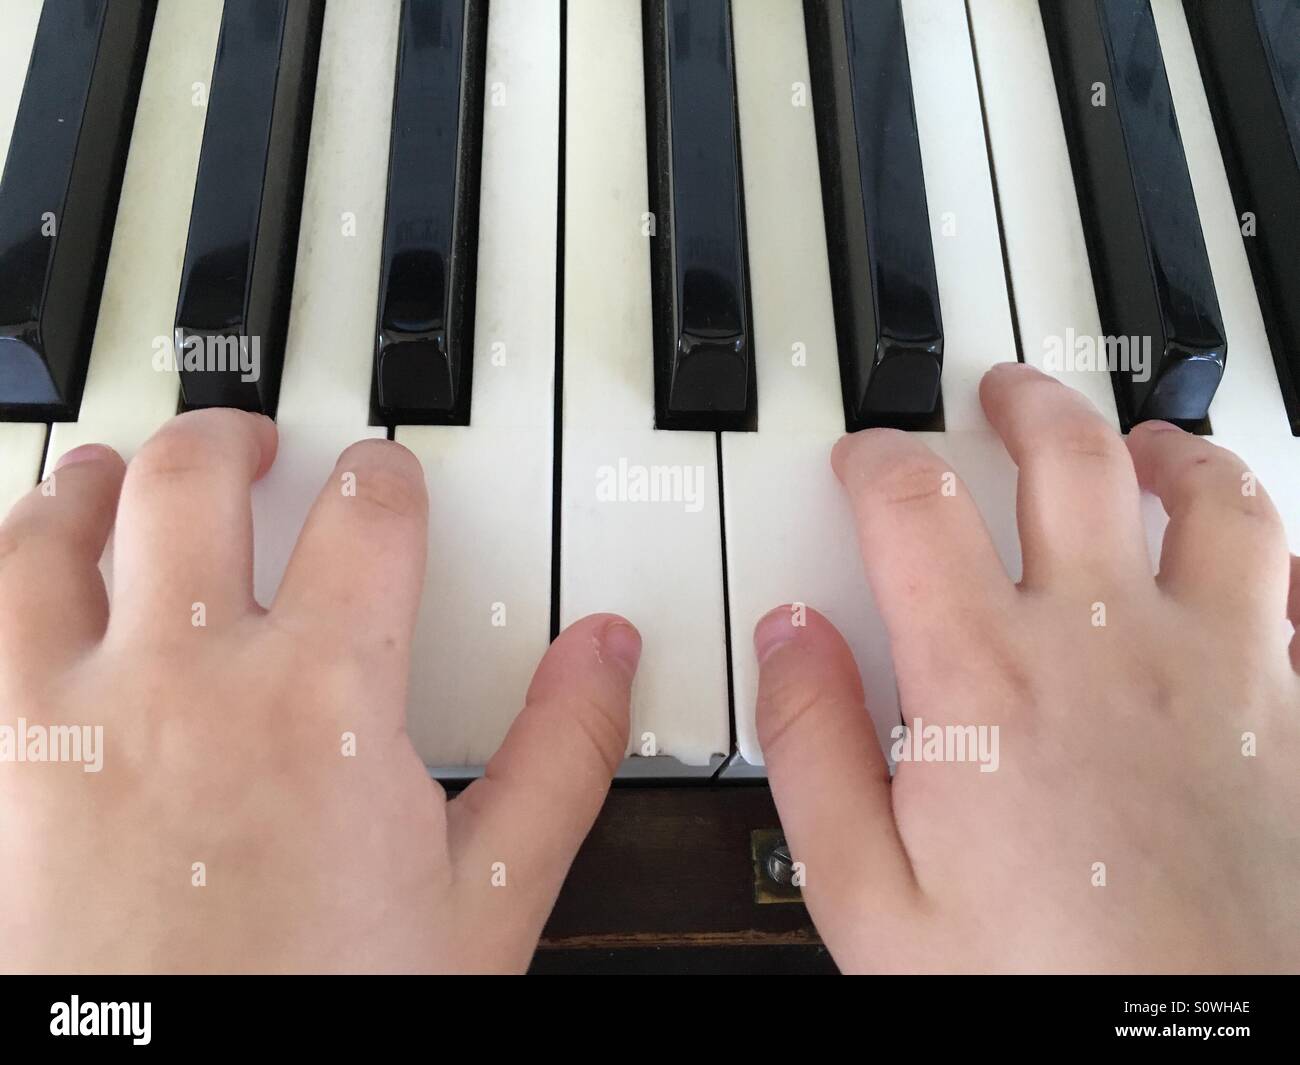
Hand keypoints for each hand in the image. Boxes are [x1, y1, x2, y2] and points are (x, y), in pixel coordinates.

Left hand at [0, 410, 638, 972]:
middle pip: (193, 479)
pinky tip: (24, 582)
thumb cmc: (332, 1011)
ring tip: (110, 476)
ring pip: (55, 534)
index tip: (387, 479)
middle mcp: (186, 681)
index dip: (386, 474)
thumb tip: (606, 651)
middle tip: (252, 443)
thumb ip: (561, 756)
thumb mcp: (487, 900)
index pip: (366, 513)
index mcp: (323, 698)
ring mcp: (70, 720)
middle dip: (230, 438)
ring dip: (89, 485)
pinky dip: (2, 573)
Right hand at [754, 362, 1299, 972]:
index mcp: (985, 679)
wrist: (1188, 1054)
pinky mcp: (1292, 718)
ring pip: (1213, 500)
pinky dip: (1276, 549)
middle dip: (1026, 404)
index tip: (865, 459)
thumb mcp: (865, 892)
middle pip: (1070, 459)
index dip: (878, 457)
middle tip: (1002, 393)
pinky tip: (1254, 554)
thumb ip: (811, 746)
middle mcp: (1106, 646)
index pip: (914, 504)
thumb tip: (790, 636)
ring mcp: (1216, 673)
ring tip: (1141, 445)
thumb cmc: (1034, 983)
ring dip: (1168, 451)